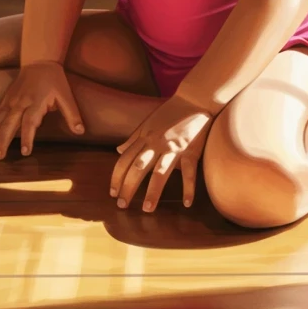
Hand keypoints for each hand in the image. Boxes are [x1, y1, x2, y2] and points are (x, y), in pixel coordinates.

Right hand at [0, 61, 84, 158]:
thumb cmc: (54, 80)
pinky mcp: (4, 101)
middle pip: (8, 123)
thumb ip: (72, 114)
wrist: (39, 60)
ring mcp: (9, 102)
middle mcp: (19, 102)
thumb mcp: (66, 95)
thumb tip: (81, 132)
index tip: (25, 152)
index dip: (27, 137)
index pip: (29, 122)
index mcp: (35, 101)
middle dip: (2, 141)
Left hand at [109, 93, 214, 212]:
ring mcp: (174, 148)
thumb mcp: (148, 121)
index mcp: (145, 137)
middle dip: (128, 187)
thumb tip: (118, 150)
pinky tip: (187, 204)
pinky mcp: (191, 150)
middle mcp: (156, 143)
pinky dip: (188, 188)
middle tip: (121, 205)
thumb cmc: (170, 111)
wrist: (194, 99)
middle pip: (138, 168)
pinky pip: (189, 172)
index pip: (125, 159)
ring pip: (160, 172)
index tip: (113, 192)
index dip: (117, 177)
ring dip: (152, 192)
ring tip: (146, 209)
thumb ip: (133, 138)